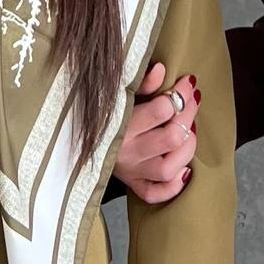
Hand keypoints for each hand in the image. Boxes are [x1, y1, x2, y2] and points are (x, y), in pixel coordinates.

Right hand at [113, 61, 199, 205]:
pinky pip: (155, 193)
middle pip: (171, 138)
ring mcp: (131, 171)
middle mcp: (126, 151)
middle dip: (188, 117)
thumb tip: (161, 70)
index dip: (181, 94)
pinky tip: (184, 170)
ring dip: (186, 150)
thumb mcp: (118, 92)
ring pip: (169, 168)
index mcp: (120, 124)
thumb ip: (141, 83)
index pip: (162, 110)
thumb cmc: (103, 110)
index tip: (187, 83)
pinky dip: (174, 186)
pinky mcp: (133, 185)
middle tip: (190, 104)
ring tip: (188, 133)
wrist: (72, 138)